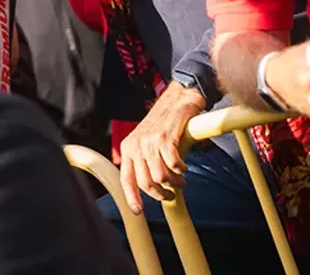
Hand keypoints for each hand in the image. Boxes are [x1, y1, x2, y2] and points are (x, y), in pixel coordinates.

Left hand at [118, 81, 205, 213]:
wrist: (177, 98)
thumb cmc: (163, 122)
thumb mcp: (146, 140)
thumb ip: (145, 160)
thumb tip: (152, 186)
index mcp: (128, 147)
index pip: (125, 178)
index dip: (131, 197)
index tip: (138, 211)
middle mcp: (136, 145)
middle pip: (145, 183)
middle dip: (160, 194)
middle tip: (170, 194)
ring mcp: (150, 141)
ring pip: (160, 176)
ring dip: (174, 183)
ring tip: (181, 180)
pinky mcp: (165, 137)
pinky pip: (173, 165)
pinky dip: (181, 170)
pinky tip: (184, 168)